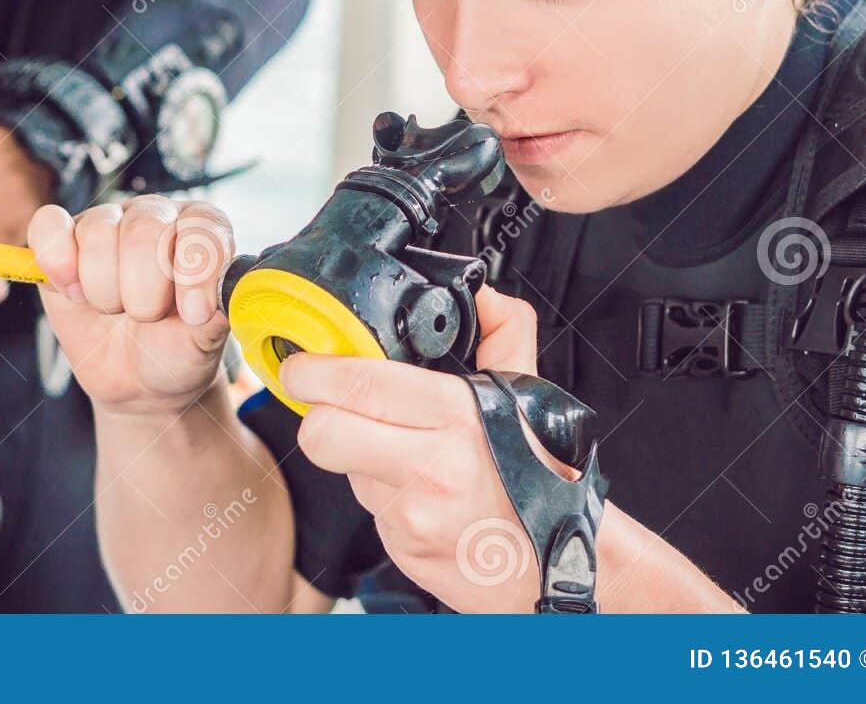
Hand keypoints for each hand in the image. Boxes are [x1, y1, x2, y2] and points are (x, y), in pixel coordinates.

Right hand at [27, 195, 234, 417]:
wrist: (140, 382)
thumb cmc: (179, 349)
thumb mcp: (208, 337)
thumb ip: (219, 309)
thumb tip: (227, 292)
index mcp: (202, 228)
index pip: (200, 227)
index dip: (194, 273)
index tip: (192, 315)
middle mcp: (156, 216)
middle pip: (143, 230)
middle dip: (143, 291)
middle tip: (146, 317)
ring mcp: (108, 224)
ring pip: (97, 232)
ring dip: (103, 289)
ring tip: (113, 309)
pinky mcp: (62, 241)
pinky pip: (48, 225)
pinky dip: (56, 259)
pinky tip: (72, 291)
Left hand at [282, 287, 739, 612]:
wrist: (563, 568)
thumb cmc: (547, 482)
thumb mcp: (532, 398)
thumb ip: (505, 334)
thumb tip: (486, 297)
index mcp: (458, 419)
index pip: (355, 384)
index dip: (312, 370)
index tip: (301, 364)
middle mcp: (431, 469)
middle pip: (321, 433)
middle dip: (316, 413)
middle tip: (328, 402)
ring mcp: (411, 516)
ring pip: (343, 469)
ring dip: (357, 454)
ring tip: (401, 450)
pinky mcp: (401, 550)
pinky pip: (367, 506)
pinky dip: (381, 492)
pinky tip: (416, 489)